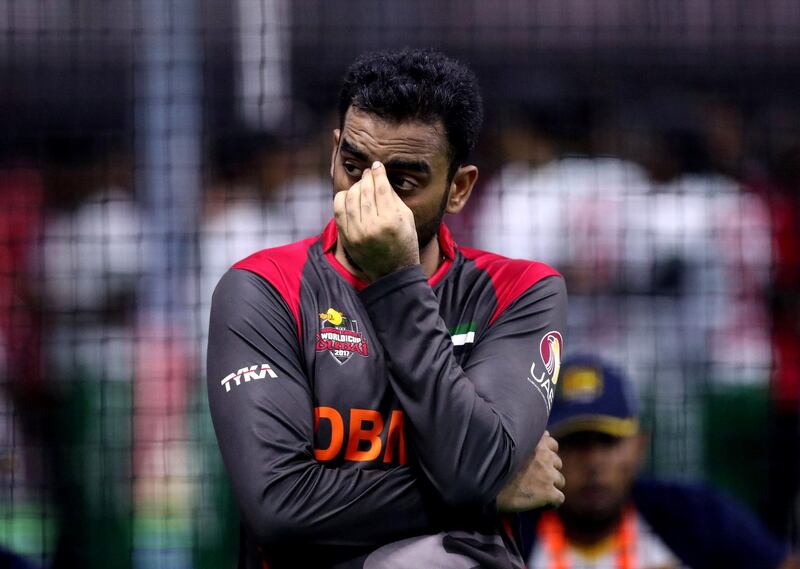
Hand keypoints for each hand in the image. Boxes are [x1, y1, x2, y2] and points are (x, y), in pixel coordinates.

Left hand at [333, 161, 419, 281]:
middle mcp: (372, 226)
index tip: (377, 166)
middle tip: (369, 172)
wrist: (392, 273)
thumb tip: (379, 178)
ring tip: (361, 184)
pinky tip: (349, 195)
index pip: (381, 188)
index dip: (378, 173)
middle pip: (365, 191)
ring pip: (350, 198)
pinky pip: (338, 210)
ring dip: (355, 187)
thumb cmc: (404, 243)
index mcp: (391, 220)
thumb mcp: (407, 219)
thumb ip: (393, 197)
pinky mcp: (346, 238)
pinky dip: (342, 198)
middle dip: (367, 178)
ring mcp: (356, 233)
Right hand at [496, 431, 564, 511]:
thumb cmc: (494, 464)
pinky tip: (540, 503)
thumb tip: (546, 434)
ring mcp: (548, 475)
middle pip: (557, 463)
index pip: (552, 444)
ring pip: (560, 481)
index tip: (538, 461)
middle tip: (535, 477)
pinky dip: (551, 502)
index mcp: (536, 443)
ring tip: (537, 491)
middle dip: (549, 469)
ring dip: (551, 485)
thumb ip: (528, 438)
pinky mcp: (548, 492)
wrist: (487, 485)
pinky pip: (559, 498)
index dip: (546, 453)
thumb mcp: (509, 444)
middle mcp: (545, 456)